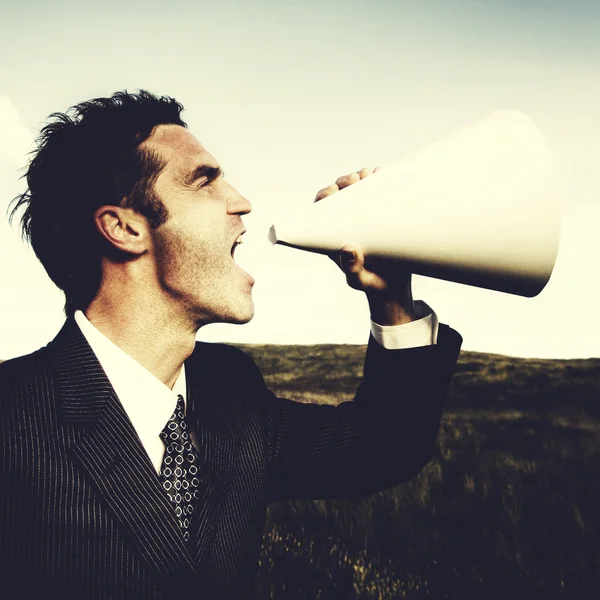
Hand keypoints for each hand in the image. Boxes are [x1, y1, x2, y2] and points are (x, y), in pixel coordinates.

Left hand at [314, 168, 415, 325]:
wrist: (394, 288)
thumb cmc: (372, 285)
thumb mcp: (360, 281)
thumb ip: (352, 270)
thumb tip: (347, 249)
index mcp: (333, 235)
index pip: (322, 210)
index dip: (325, 195)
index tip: (335, 189)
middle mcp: (348, 224)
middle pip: (341, 194)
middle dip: (347, 181)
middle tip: (358, 178)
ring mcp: (366, 219)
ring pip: (360, 191)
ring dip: (364, 178)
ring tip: (373, 174)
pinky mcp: (383, 217)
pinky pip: (380, 195)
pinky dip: (381, 182)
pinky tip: (385, 174)